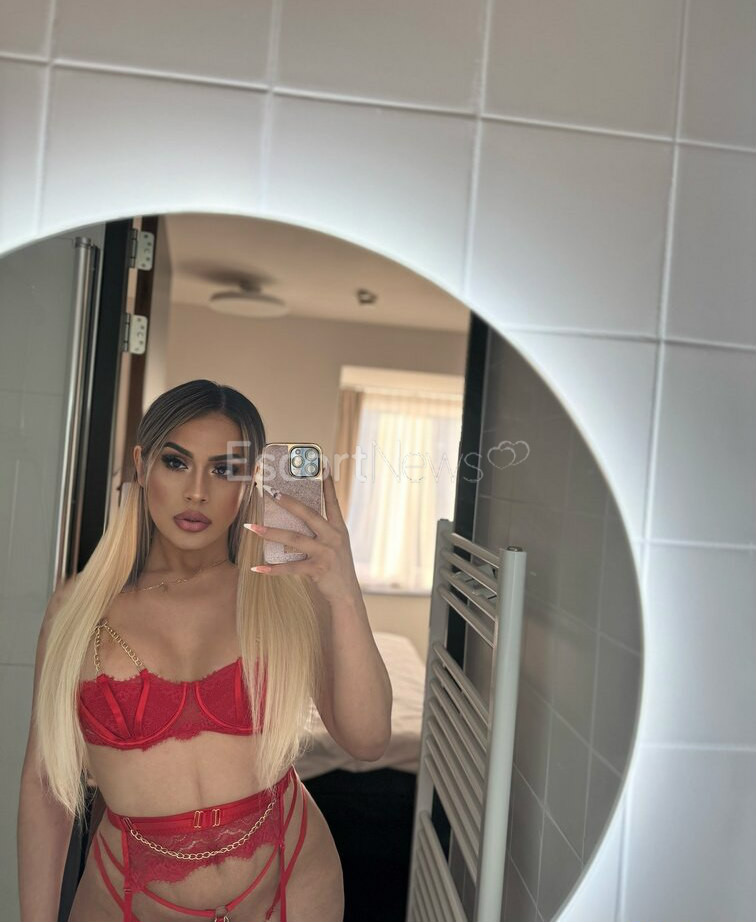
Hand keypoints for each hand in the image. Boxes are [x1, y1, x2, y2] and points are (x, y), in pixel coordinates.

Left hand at [243, 463, 361, 604]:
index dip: (327, 483)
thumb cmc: (337, 567)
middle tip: (272, 493)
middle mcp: (333, 537)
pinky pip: (290, 568)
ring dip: (270, 533)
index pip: (332, 501)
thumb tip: (300, 514)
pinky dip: (272, 568)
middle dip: (290, 503)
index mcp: (338, 528)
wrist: (346, 595)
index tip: (322, 464)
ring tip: (251, 527)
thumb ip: (323, 529)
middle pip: (309, 515)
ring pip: (294, 539)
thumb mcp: (336, 544)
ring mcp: (325, 553)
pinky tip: (257, 567)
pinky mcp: (317, 570)